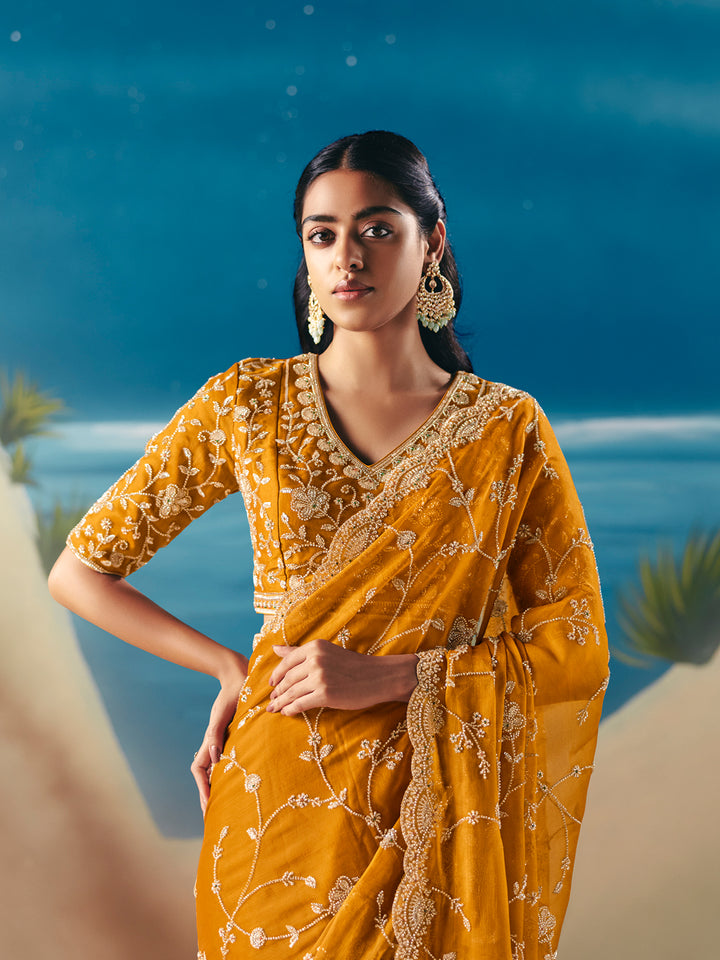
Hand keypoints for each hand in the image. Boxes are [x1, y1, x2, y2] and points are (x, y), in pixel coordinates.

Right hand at [191, 657, 247, 814]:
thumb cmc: (232, 694)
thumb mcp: (222, 714)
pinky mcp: (236, 737)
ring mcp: (225, 741)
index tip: (209, 804)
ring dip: (219, 787)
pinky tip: (239, 783)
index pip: (200, 770)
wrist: (241, 678)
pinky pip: (230, 761)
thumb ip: (216, 733)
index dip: (203, 788)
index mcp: (210, 741)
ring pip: (217, 770)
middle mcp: (216, 743)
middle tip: (214, 815)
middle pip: (207, 775)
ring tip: (226, 805)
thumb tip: (213, 757)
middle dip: (208, 795)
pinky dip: (230, 774)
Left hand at [267, 640, 417, 716]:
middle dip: (277, 692)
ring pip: (291, 692)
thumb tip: (274, 648)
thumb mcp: (326, 652)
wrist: (378, 677)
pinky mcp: (325, 694)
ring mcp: (320, 677)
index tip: (271, 685)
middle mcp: (315, 659)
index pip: (287, 662)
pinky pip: (300, 703)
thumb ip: (299, 652)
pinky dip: (291, 709)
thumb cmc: (352, 665)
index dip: (276, 675)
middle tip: (270, 701)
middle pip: (287, 679)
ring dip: (280, 702)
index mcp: (314, 647)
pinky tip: (287, 713)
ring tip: (274, 709)